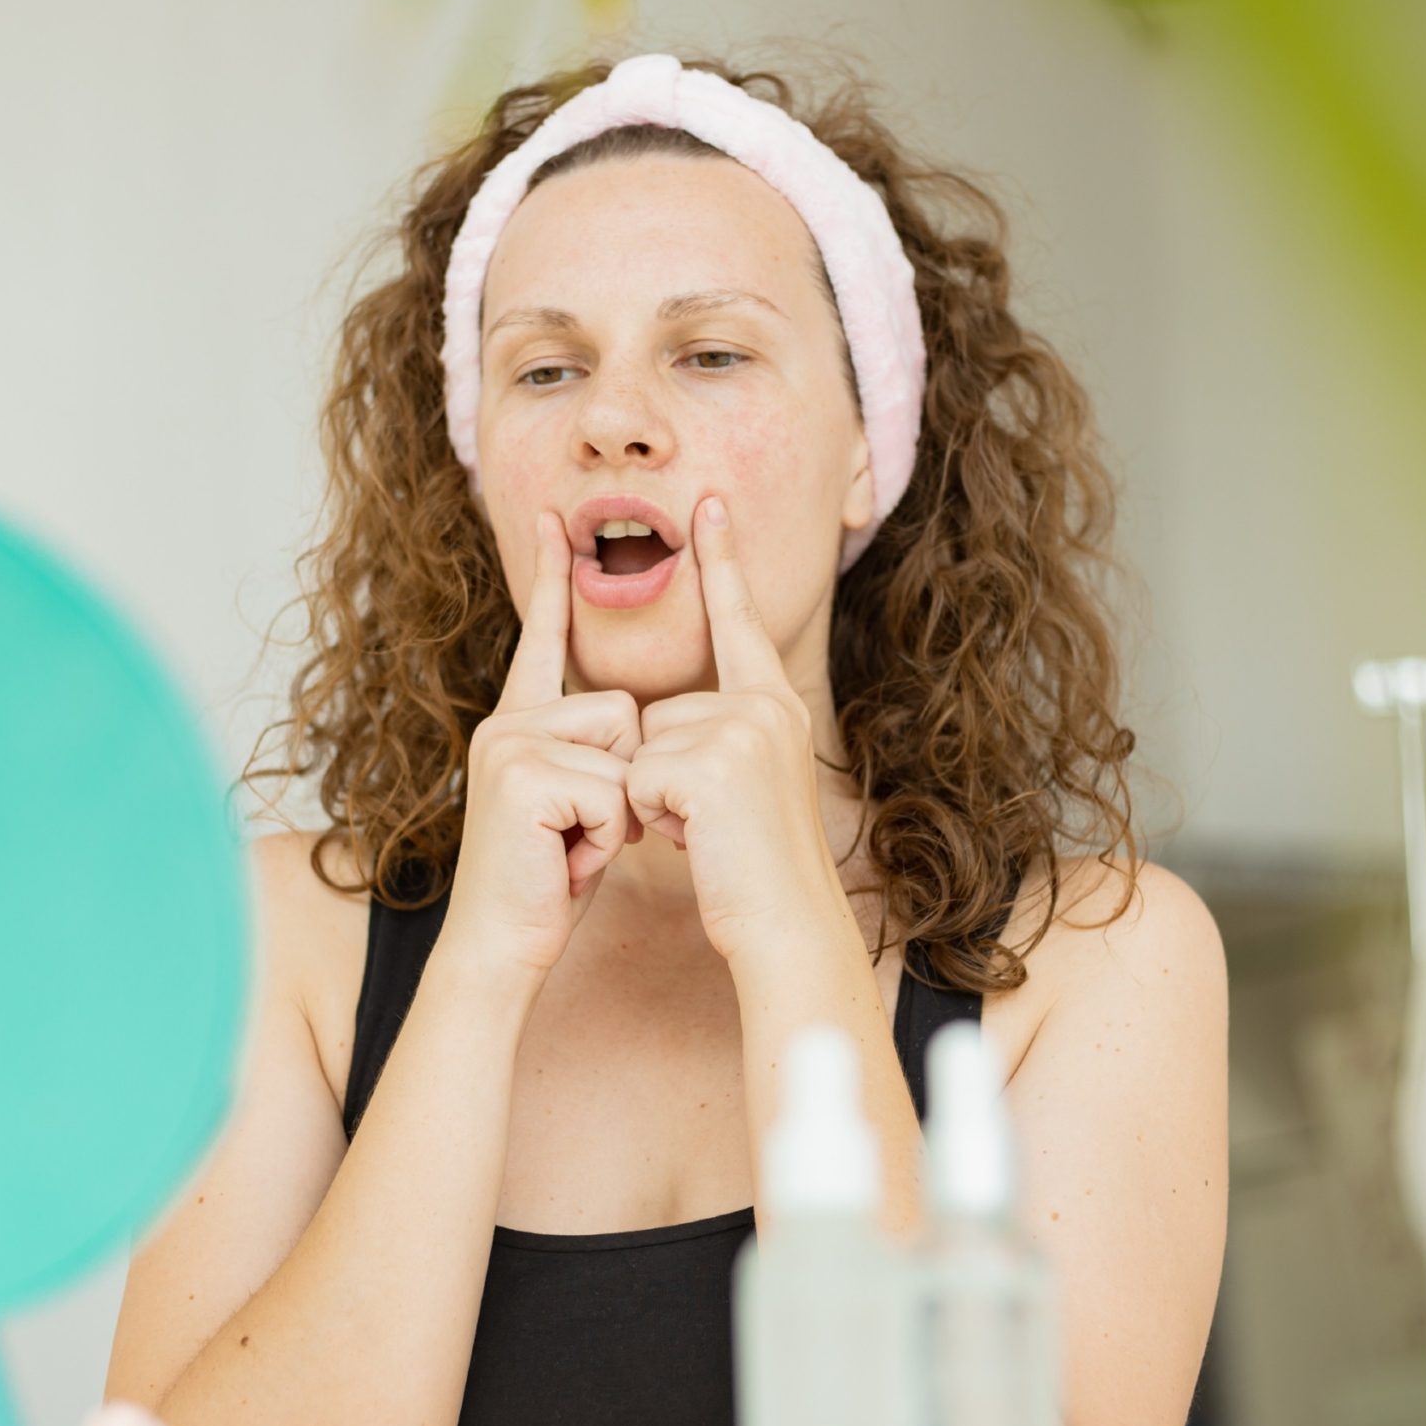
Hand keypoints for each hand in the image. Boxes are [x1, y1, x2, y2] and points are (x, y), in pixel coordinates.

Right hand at [444, 512, 647, 983]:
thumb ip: (592, 752)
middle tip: (580, 832)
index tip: (554, 518)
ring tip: (573, 845)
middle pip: (623, 708)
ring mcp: (509, 745)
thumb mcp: (576, 802)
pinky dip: (604, 835)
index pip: (543, 638)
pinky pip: (613, 787)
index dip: (550, 579)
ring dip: (618, 810)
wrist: (503, 943)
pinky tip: (566, 858)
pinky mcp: (523, 777)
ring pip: (623, 746)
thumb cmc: (548, 878)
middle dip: (626, 781)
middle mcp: (507, 722)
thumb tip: (633, 719)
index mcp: (520, 721)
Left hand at [624, 495, 845, 965]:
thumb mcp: (746, 784)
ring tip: (706, 831)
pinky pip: (641, 776)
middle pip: (660, 710)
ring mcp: (742, 731)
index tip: (709, 502)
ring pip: (645, 743)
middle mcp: (765, 706)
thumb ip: (717, 737)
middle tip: (709, 821)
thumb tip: (660, 721)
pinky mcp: (713, 764)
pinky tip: (697, 839)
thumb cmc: (753, 869)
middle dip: (661, 773)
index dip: (722, 561)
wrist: (784, 923)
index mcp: (773, 705)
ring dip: (655, 797)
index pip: (739, 622)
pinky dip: (653, 817)